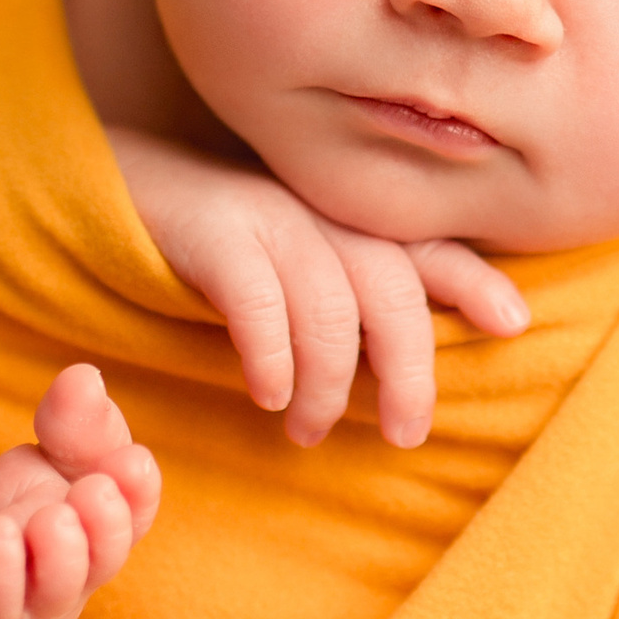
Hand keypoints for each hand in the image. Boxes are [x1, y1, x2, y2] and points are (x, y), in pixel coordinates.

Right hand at [105, 126, 529, 445]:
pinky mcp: (211, 230)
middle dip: (410, 367)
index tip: (514, 323)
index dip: (472, 282)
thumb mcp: (288, 263)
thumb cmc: (204, 243)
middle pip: (391, 287)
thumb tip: (398, 369)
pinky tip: (266, 394)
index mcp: (341, 218)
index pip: (421, 249)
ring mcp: (265, 216)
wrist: (105, 184)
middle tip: (406, 434)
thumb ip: (344, 293)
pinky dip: (271, 355)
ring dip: (330, 383)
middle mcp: (316, 211)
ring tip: (309, 431)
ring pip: (330, 305)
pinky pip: (259, 299)